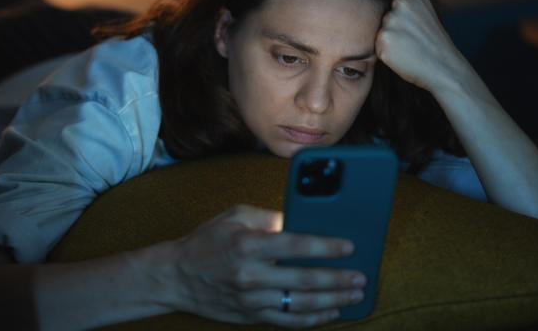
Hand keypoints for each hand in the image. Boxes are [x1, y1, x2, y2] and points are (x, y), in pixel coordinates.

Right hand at [164, 204, 365, 327]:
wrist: (176, 276)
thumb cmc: (207, 241)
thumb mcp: (235, 216)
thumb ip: (270, 218)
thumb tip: (301, 221)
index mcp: (248, 244)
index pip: (295, 245)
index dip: (326, 246)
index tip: (349, 246)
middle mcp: (251, 274)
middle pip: (304, 279)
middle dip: (338, 278)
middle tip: (361, 276)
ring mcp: (251, 300)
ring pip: (301, 304)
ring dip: (333, 300)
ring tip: (354, 295)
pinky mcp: (251, 316)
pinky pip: (288, 321)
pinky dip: (313, 318)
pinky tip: (331, 312)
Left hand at [375, 0, 468, 93]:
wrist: (445, 68)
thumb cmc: (432, 41)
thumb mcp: (425, 10)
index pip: (392, 1)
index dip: (403, 17)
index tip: (418, 25)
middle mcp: (401, 1)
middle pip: (383, 16)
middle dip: (394, 29)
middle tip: (414, 39)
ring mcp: (392, 19)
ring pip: (379, 30)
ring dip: (389, 40)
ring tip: (409, 47)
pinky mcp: (384, 38)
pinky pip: (376, 46)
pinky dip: (386, 53)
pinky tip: (403, 55)